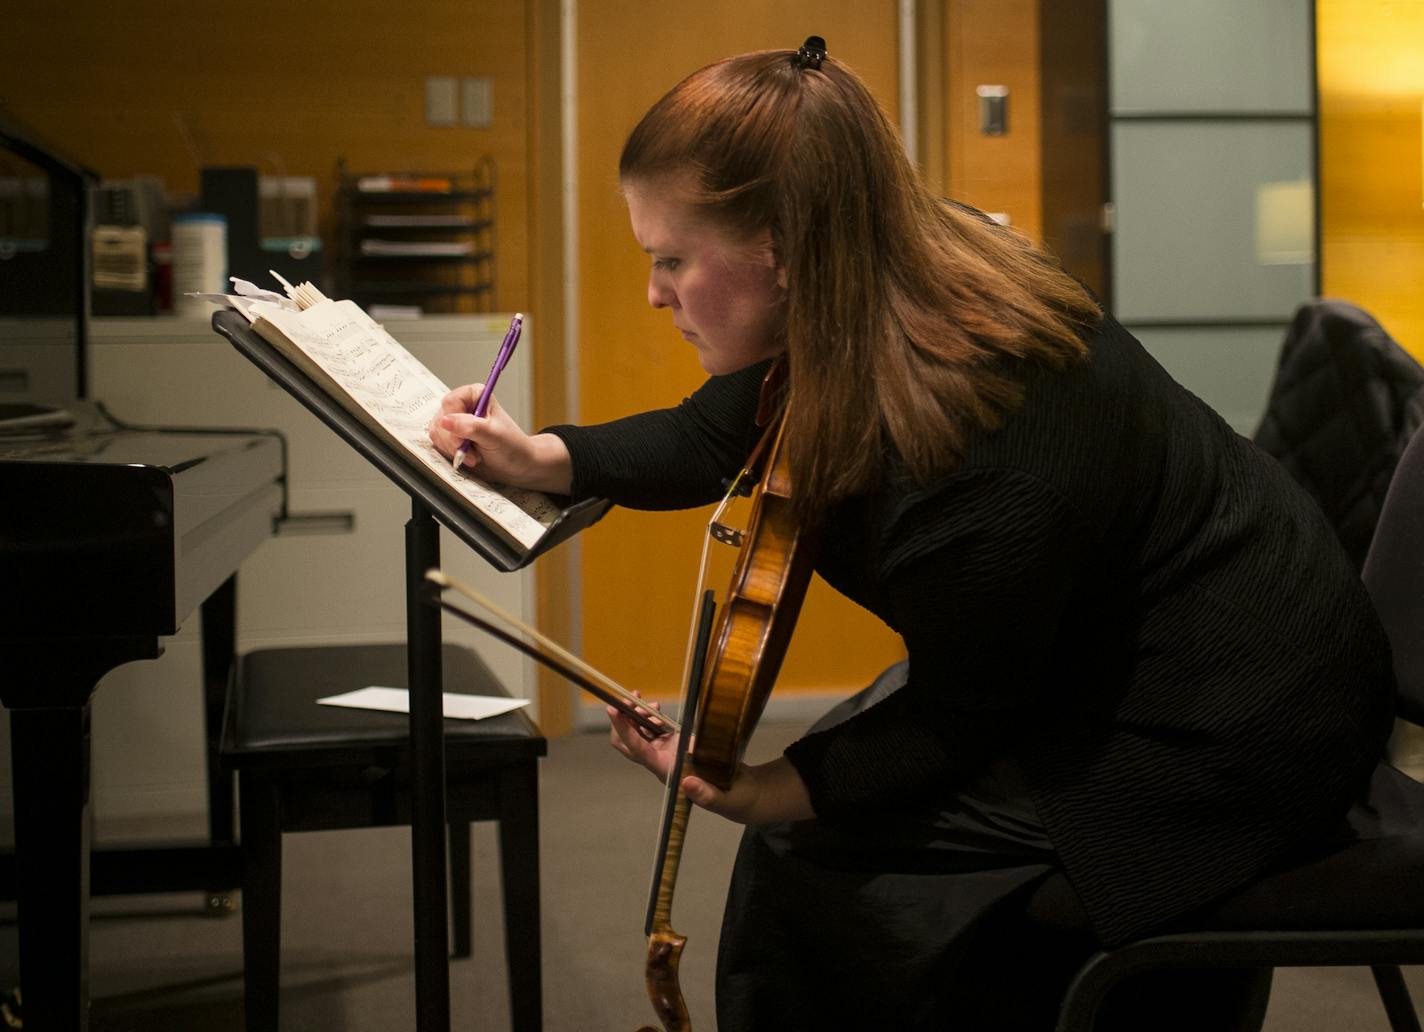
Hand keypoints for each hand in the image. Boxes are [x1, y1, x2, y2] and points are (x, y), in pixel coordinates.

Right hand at [426, 384, 572, 493]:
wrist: (517, 465)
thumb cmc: (512, 447)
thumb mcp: (494, 436)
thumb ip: (470, 426)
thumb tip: (445, 421)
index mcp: (475, 395)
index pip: (451, 402)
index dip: (454, 421)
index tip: (464, 439)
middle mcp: (463, 406)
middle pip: (441, 418)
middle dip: (454, 441)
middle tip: (472, 451)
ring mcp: (455, 422)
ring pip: (437, 432)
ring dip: (453, 449)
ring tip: (474, 456)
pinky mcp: (451, 437)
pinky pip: (438, 443)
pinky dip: (450, 453)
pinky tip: (468, 457)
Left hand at [607, 698, 814, 825]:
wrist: (739, 793)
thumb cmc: (732, 797)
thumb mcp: (723, 798)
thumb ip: (706, 795)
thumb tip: (688, 783)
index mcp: (665, 771)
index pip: (637, 748)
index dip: (624, 729)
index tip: (613, 708)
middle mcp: (660, 761)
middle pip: (627, 741)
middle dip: (625, 718)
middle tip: (634, 699)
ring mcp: (665, 751)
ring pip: (638, 731)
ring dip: (638, 715)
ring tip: (652, 706)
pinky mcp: (674, 743)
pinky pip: (652, 727)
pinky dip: (651, 715)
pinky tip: (659, 710)